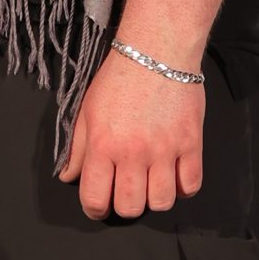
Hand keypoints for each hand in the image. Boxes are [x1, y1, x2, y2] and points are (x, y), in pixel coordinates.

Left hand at [58, 47, 204, 219]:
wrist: (156, 50)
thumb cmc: (119, 78)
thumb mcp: (87, 110)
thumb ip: (77, 148)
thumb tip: (68, 177)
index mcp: (103, 145)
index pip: (95, 198)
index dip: (95, 209)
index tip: (99, 204)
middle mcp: (133, 153)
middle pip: (130, 208)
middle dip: (125, 206)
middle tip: (126, 191)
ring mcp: (165, 150)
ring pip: (162, 202)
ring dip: (155, 198)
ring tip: (152, 184)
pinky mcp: (191, 143)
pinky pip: (191, 185)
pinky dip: (183, 188)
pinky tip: (174, 176)